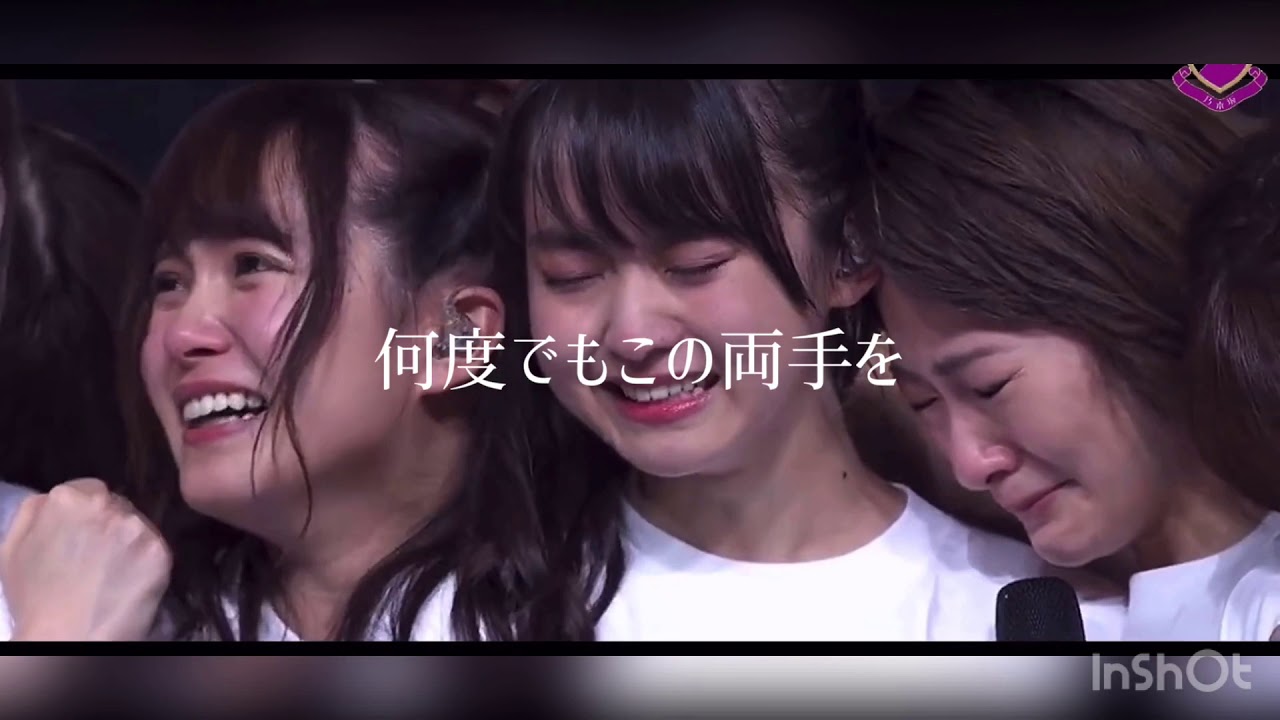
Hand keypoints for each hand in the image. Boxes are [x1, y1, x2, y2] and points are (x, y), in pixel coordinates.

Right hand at [0, 478, 170, 640]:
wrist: (66, 638)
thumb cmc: (34, 599)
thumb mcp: (14, 547)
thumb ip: (34, 512)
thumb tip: (53, 497)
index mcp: (65, 497)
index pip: (90, 491)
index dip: (89, 517)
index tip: (85, 538)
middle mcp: (104, 504)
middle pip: (116, 505)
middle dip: (110, 526)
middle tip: (99, 558)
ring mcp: (135, 526)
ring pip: (138, 525)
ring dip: (131, 542)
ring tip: (114, 572)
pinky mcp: (159, 549)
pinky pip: (156, 548)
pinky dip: (148, 562)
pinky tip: (130, 581)